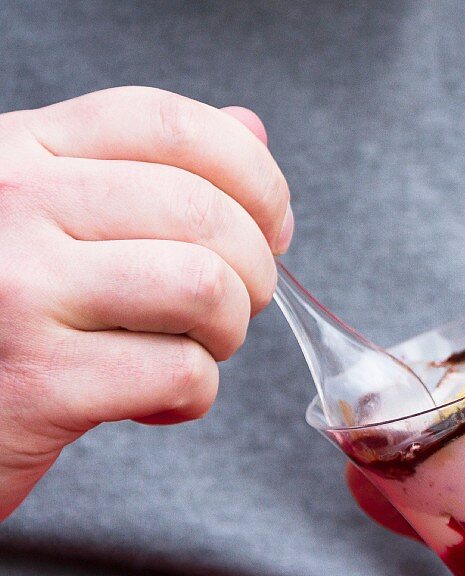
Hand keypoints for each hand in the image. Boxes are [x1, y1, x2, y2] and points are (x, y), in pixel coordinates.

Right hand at [0, 87, 291, 518]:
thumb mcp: (47, 215)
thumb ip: (141, 169)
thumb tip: (248, 128)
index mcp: (18, 150)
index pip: (167, 123)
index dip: (253, 172)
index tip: (274, 224)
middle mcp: (12, 205)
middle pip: (202, 211)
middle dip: (255, 269)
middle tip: (238, 304)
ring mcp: (20, 291)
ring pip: (203, 286)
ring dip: (228, 330)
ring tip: (196, 348)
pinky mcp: (39, 382)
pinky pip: (180, 373)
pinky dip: (193, 396)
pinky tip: (154, 400)